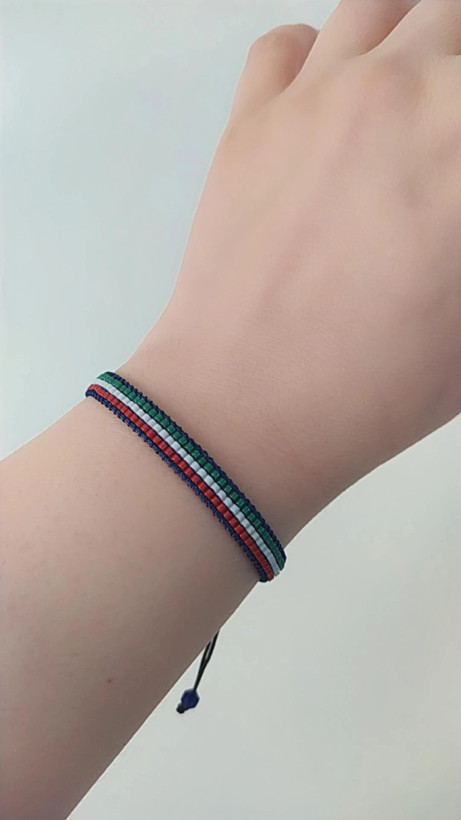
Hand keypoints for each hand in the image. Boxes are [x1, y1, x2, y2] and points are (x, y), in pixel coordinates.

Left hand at [127, 1, 460, 541]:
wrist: (247, 411)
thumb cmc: (371, 389)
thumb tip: (454, 192)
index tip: (454, 183)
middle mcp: (405, 98)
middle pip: (457, 25)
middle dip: (459, 79)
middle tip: (445, 134)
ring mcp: (320, 101)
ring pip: (387, 5)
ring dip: (414, 36)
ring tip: (417, 87)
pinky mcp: (252, 121)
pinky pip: (289, 42)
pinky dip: (318, 56)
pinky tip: (332, 102)